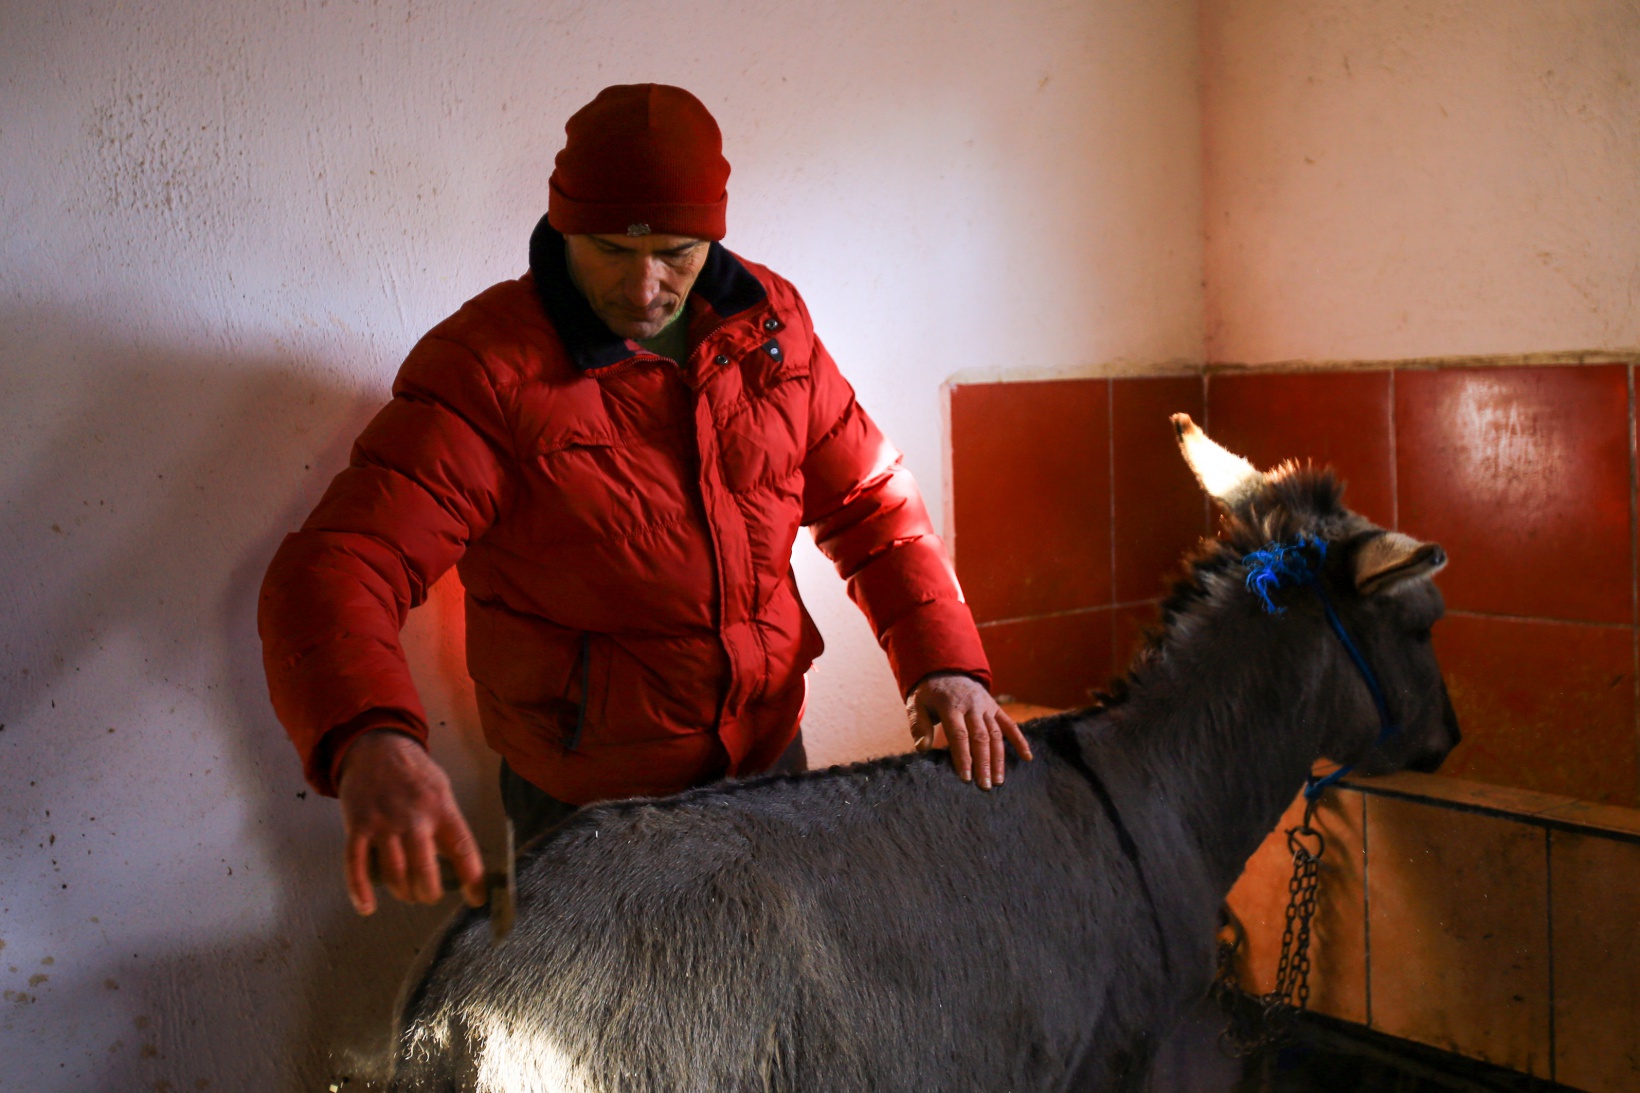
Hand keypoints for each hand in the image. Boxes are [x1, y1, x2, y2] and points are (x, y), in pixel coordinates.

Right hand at [336, 730, 486, 914]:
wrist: (376, 747)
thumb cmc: (414, 773)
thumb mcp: (441, 789)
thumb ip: (447, 822)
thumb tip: (459, 861)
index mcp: (441, 809)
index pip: (463, 849)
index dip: (473, 879)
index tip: (476, 899)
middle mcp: (414, 818)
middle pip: (425, 869)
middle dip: (429, 892)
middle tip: (430, 895)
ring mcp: (383, 823)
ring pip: (394, 872)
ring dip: (402, 891)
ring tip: (407, 894)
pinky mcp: (357, 826)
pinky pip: (356, 864)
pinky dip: (359, 889)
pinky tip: (367, 907)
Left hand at [907, 673, 1033, 789]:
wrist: (947, 669)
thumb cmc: (930, 693)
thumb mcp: (916, 703)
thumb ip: (919, 725)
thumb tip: (922, 749)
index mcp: (951, 705)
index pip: (959, 735)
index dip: (963, 757)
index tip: (965, 778)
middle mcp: (972, 706)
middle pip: (980, 737)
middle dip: (983, 763)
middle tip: (985, 786)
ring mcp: (986, 706)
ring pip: (996, 734)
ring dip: (999, 758)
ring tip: (999, 781)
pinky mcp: (996, 707)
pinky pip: (1010, 725)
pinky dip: (1020, 740)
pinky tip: (1027, 757)